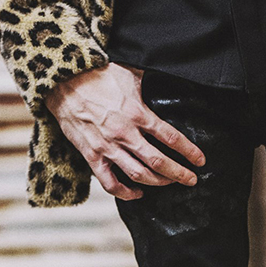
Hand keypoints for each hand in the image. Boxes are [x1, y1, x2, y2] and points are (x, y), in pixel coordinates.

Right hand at [45, 62, 205, 200]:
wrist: (65, 83)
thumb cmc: (100, 75)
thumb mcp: (131, 73)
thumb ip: (149, 82)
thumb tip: (170, 76)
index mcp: (138, 113)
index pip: (171, 138)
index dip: (189, 151)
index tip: (200, 161)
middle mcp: (125, 133)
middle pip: (158, 162)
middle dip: (179, 174)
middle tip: (191, 180)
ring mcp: (107, 147)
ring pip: (138, 175)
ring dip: (157, 183)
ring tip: (169, 183)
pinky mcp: (92, 156)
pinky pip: (110, 183)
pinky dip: (125, 193)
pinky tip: (137, 193)